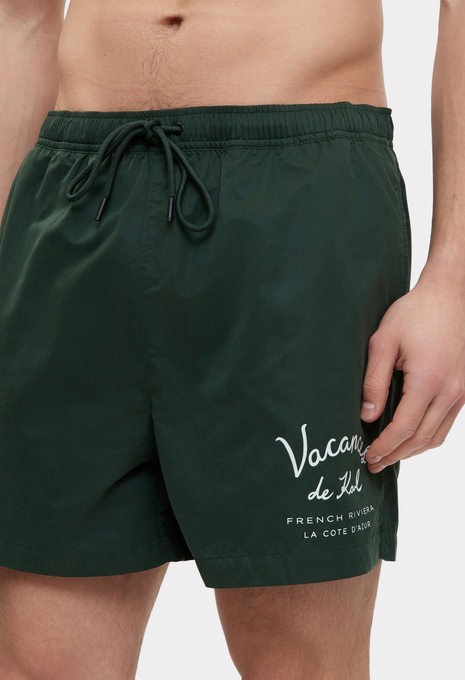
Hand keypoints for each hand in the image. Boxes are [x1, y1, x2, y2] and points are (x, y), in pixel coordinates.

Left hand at [361, 275, 464, 472]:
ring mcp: (461, 392)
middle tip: (373, 464)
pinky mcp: (463, 389)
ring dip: (412, 451)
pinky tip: (410, 439)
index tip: (367, 456)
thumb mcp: (383, 341)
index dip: (384, 446)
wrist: (450, 296)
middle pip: (421, 439)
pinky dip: (427, 438)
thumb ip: (374, 381)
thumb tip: (367, 415)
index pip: (404, 428)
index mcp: (428, 380)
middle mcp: (450, 391)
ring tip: (389, 456)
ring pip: (436, 436)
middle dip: (395, 455)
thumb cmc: (415, 314)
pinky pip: (446, 424)